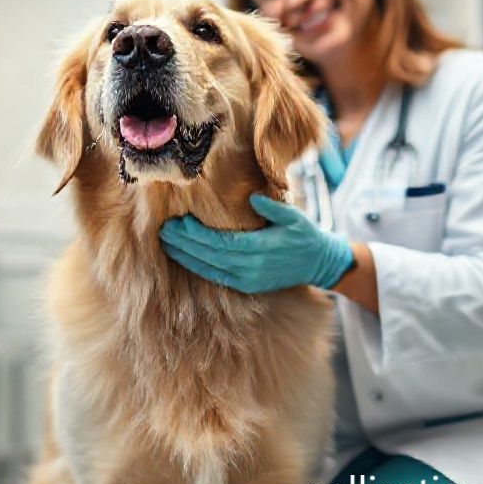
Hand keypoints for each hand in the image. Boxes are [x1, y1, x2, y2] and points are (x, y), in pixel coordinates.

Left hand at [159, 194, 353, 292]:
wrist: (318, 263)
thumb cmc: (305, 235)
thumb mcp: (294, 217)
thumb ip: (273, 208)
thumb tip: (252, 198)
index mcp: (261, 249)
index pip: (221, 242)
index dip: (198, 234)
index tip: (180, 221)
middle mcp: (251, 268)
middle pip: (209, 256)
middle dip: (184, 243)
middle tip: (164, 230)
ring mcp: (248, 280)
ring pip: (209, 269)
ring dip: (185, 256)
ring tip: (166, 243)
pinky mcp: (247, 285)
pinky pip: (216, 277)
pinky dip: (197, 267)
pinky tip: (183, 257)